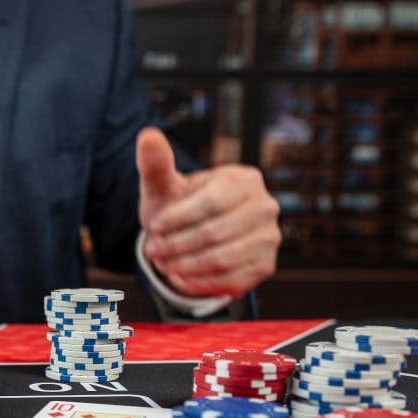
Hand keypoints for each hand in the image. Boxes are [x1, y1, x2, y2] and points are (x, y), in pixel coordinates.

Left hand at [136, 127, 280, 297]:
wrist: (194, 234)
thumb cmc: (179, 205)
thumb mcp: (165, 185)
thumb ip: (156, 163)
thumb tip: (147, 135)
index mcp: (244, 179)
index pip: (211, 202)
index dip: (178, 218)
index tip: (153, 227)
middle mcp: (265, 206)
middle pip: (215, 233)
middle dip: (177, 246)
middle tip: (153, 251)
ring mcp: (269, 237)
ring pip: (222, 259)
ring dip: (185, 265)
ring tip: (164, 263)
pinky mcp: (265, 265)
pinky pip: (231, 280)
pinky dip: (201, 282)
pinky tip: (181, 276)